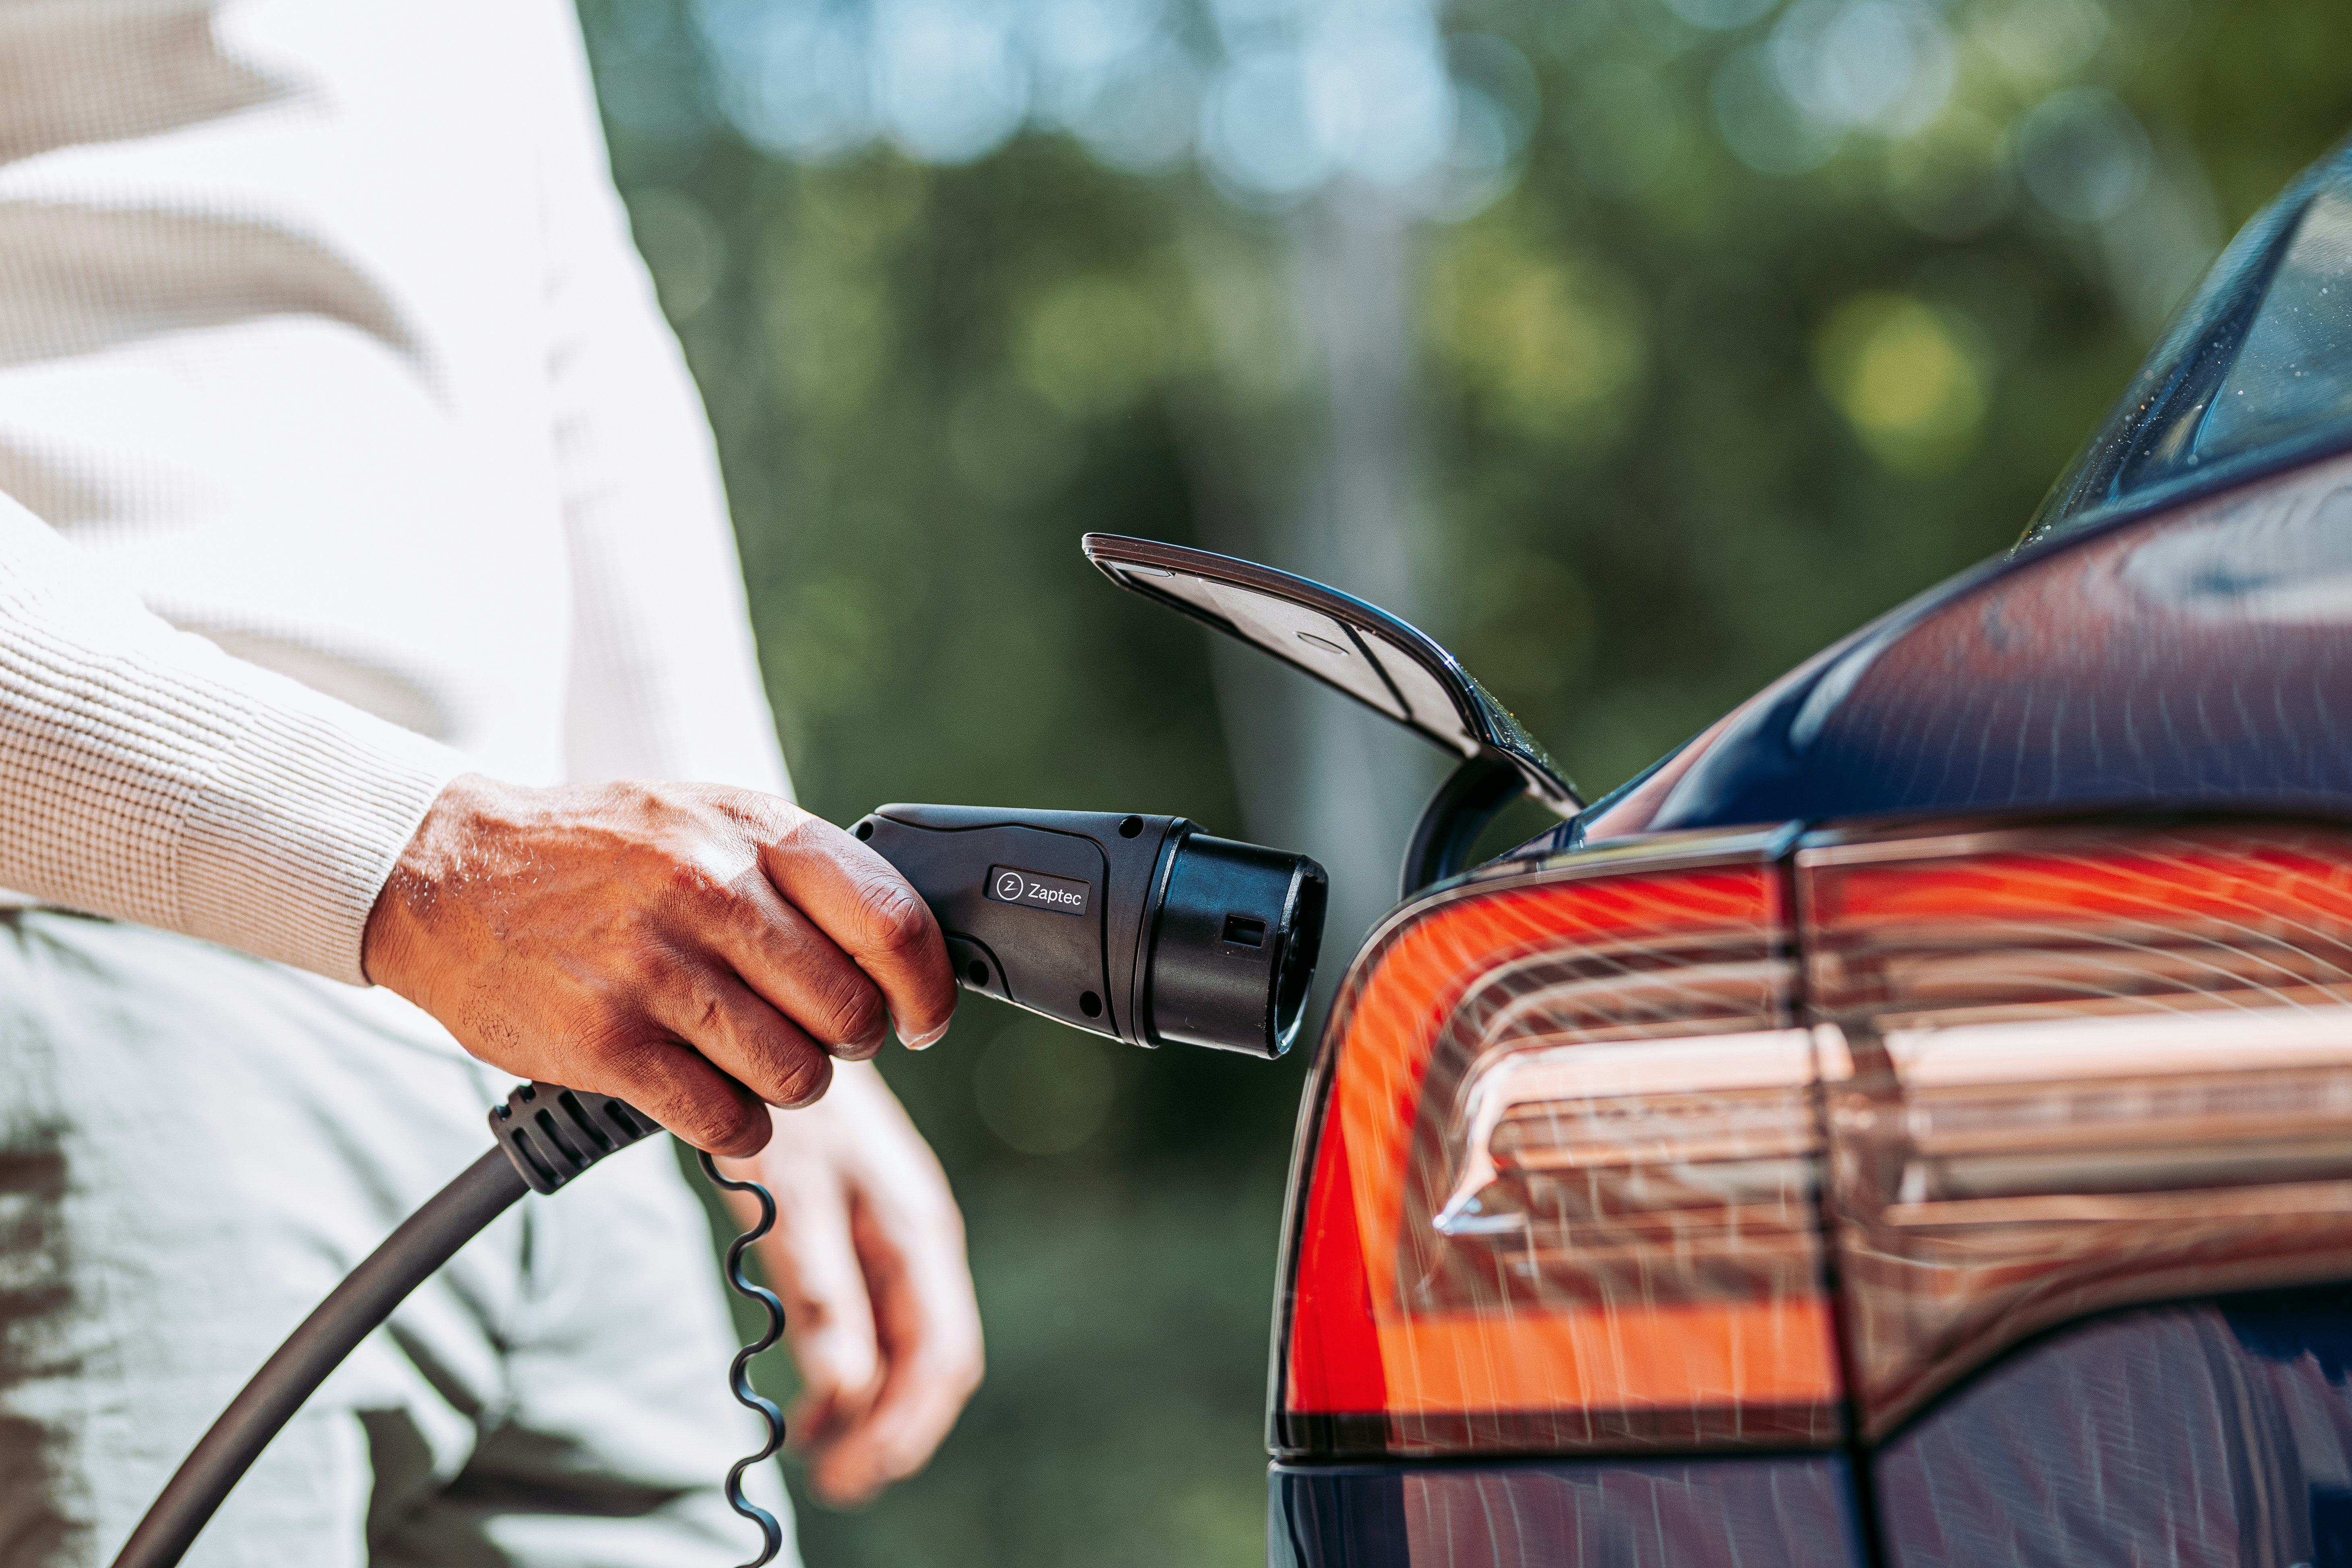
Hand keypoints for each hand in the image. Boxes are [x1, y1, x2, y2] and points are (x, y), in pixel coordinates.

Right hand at [362, 774, 957, 1154]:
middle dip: (845, 1043)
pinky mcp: (605, 1043)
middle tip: (808, 1034)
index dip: (927, 990)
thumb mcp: (709, 821)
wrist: (449, 873)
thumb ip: (803, 875)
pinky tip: (711, 1097)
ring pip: (796, 1076)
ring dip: (788, 1086)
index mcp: (751, 831)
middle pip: (850, 1016)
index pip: (892, 925)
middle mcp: (709, 892)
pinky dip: (737, 1126)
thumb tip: (904, 953)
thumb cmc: (602, 855)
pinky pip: (726, 1121)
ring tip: (747, 1059)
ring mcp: (655, 970)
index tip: (922, 1019)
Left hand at [718, 1063, 983, 1504]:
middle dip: (892, 1430)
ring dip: (873, 1405)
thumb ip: (824, 1294)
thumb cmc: (786, 1101)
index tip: (848, 1471)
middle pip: (930, 1361)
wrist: (777, 1015)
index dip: (900, 1427)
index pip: (938, 1357)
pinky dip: (855, 1365)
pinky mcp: (864, 1227)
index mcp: (917, 1234)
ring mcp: (895, 1232)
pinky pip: (879, 1316)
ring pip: (906, 1343)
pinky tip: (819, 1387)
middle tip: (835, 1479)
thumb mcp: (796, 1200)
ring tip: (825, 1450)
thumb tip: (844, 1390)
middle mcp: (917, 1237)